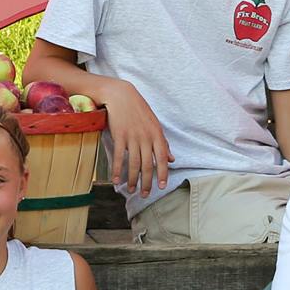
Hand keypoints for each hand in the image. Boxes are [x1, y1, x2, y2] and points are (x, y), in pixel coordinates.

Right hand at [84, 75, 170, 193]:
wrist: (121, 95)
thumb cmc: (138, 110)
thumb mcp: (154, 125)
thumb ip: (163, 143)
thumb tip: (172, 159)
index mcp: (157, 134)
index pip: (162, 158)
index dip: (162, 174)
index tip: (161, 186)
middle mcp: (146, 137)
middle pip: (148, 165)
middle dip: (147, 182)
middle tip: (145, 194)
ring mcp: (133, 137)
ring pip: (134, 163)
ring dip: (132, 179)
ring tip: (131, 190)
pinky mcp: (119, 136)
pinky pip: (120, 157)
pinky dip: (118, 170)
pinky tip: (116, 180)